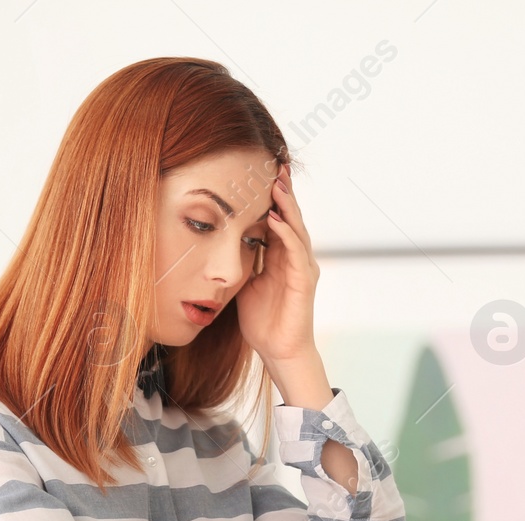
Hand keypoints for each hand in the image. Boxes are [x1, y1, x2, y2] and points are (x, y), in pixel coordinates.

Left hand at [235, 163, 320, 367]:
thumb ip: (240, 262)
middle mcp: (295, 259)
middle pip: (291, 217)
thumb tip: (220, 244)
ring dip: (287, 206)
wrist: (278, 351)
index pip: (277, 219)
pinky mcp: (303, 283)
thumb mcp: (244, 284)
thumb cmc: (263, 322)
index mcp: (281, 257)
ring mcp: (302, 269)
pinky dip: (285, 233)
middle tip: (275, 164)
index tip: (259, 172)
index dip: (271, 197)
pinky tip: (274, 219)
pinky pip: (296, 252)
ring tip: (276, 183)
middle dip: (284, 192)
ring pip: (297, 229)